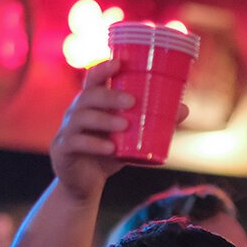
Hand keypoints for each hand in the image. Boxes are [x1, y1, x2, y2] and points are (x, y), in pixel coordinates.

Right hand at [49, 58, 182, 200]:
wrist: (84, 184)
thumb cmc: (108, 153)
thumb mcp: (131, 138)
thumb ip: (153, 124)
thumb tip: (184, 109)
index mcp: (90, 104)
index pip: (92, 79)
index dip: (103, 68)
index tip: (119, 62)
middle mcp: (75, 113)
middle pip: (88, 96)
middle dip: (109, 96)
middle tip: (131, 101)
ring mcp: (66, 131)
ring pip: (82, 118)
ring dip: (104, 120)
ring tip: (124, 125)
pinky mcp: (63, 150)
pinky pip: (76, 143)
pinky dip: (94, 145)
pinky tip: (110, 148)